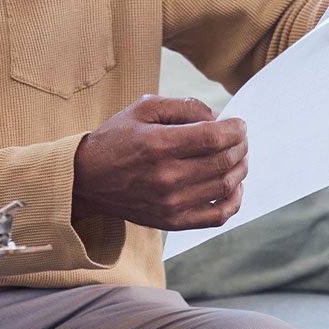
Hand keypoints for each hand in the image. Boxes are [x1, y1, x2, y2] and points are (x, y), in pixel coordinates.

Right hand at [72, 95, 247, 230]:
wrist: (87, 180)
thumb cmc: (116, 140)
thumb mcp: (142, 109)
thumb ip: (183, 107)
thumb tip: (217, 118)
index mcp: (158, 145)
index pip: (214, 138)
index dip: (235, 129)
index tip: (239, 124)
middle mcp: (167, 177)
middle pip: (224, 161)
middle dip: (240, 146)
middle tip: (240, 138)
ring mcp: (171, 203)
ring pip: (225, 186)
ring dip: (240, 168)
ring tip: (238, 156)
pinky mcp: (173, 221)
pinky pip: (217, 216)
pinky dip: (235, 202)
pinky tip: (234, 186)